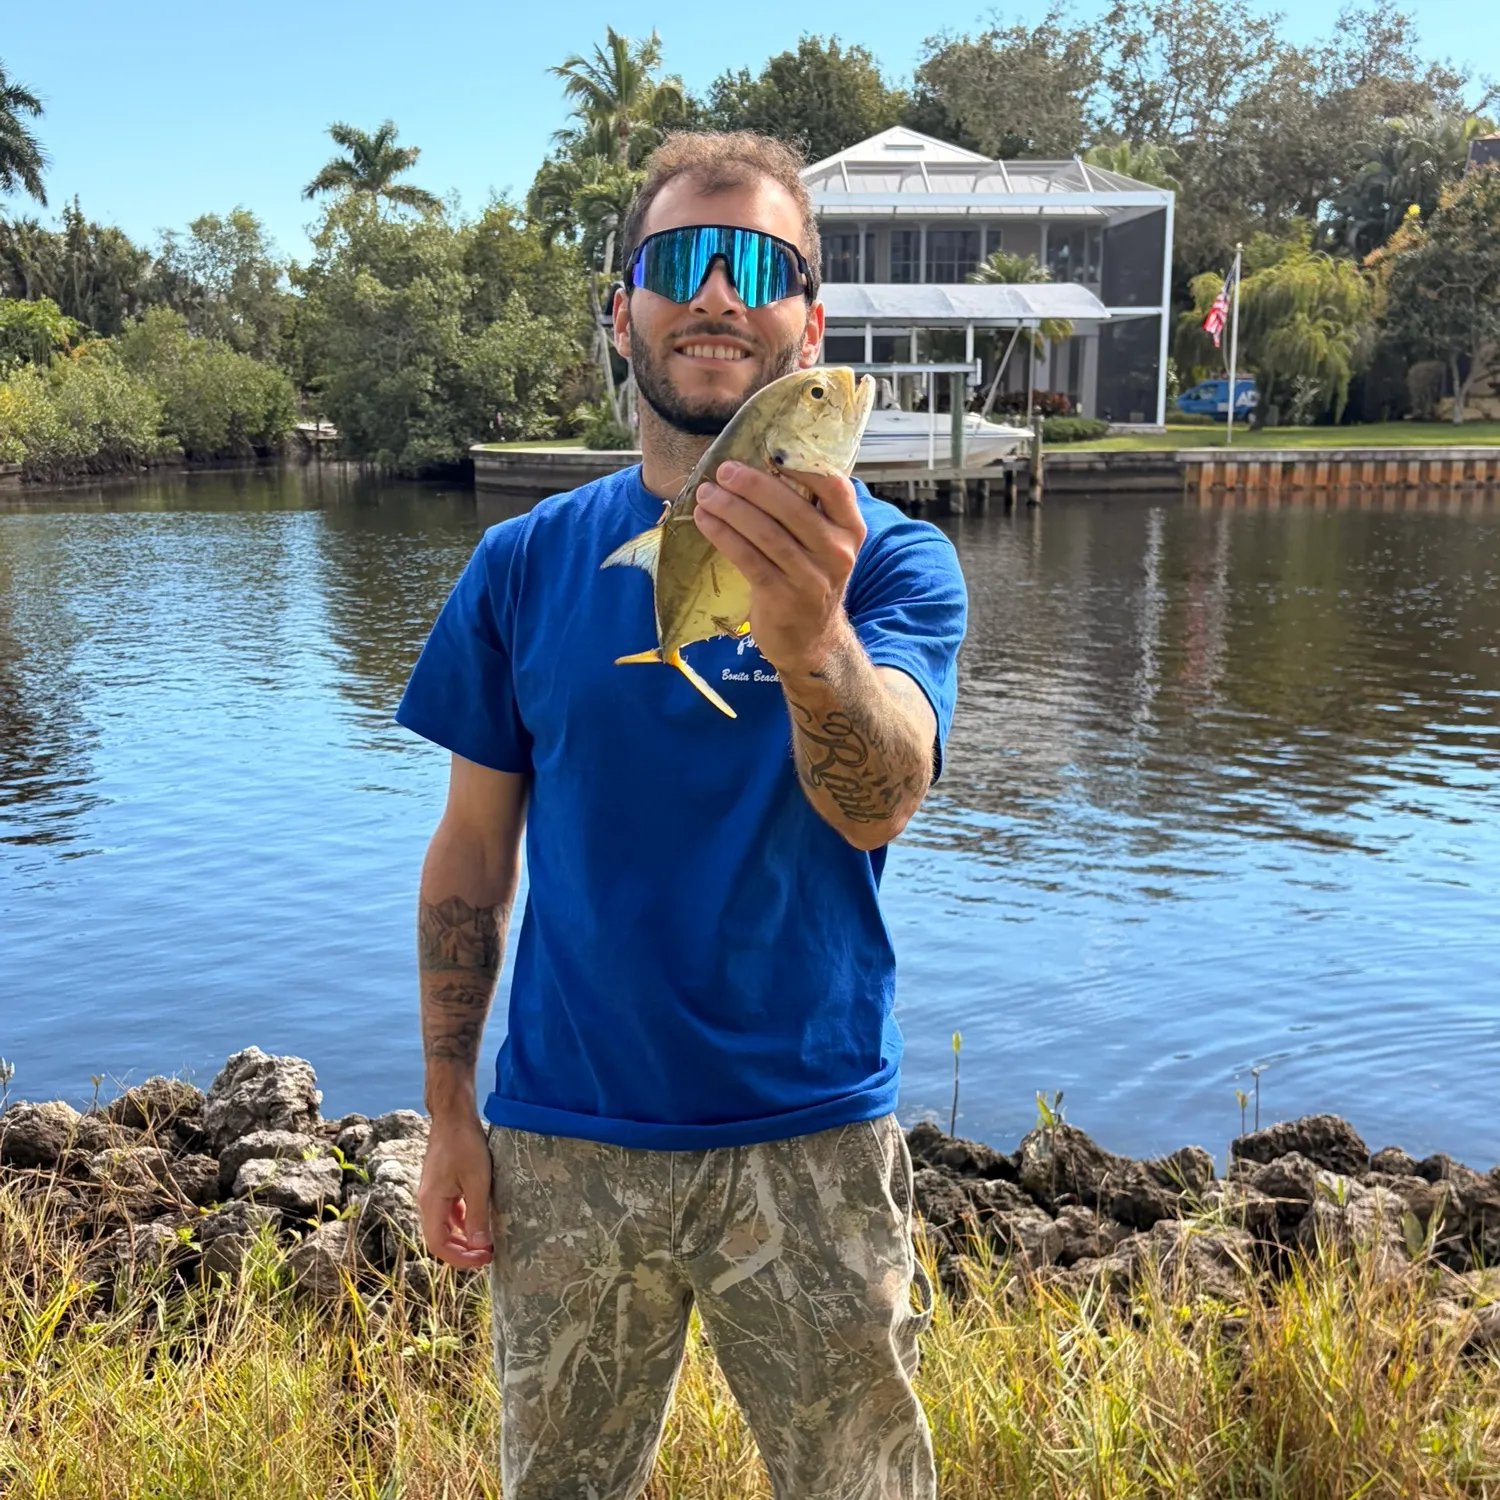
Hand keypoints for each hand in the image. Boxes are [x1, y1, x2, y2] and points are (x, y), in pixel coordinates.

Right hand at [417, 1113, 494, 1268]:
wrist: (453, 1115)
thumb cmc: (465, 1144)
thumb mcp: (478, 1182)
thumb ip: (478, 1215)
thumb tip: (480, 1247)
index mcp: (431, 1203)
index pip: (438, 1245)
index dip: (460, 1258)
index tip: (484, 1259)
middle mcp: (427, 1201)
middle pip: (440, 1238)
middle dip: (463, 1250)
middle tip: (489, 1254)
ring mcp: (433, 1192)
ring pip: (445, 1225)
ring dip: (464, 1236)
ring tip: (487, 1240)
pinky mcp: (441, 1184)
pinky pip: (450, 1210)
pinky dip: (463, 1219)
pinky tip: (480, 1218)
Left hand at [693, 460, 866, 677]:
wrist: (811, 640)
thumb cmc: (808, 578)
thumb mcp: (822, 544)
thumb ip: (805, 509)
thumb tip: (758, 463)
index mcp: (850, 529)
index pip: (834, 486)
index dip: (802, 464)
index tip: (768, 451)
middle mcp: (837, 552)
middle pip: (792, 508)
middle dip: (753, 485)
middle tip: (724, 471)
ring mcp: (812, 578)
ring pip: (767, 533)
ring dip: (731, 509)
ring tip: (706, 494)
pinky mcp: (784, 598)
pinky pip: (749, 560)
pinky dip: (724, 537)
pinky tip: (705, 522)